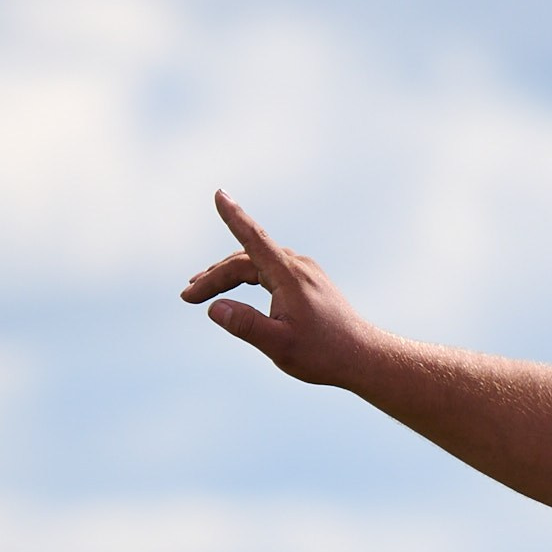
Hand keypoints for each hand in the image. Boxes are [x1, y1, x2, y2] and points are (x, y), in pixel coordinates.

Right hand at [180, 191, 379, 387]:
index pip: (254, 239)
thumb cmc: (325, 354)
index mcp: (289, 276)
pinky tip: (235, 289)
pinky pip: (269, 270)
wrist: (364, 357)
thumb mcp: (280, 345)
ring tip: (201, 291)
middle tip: (188, 296)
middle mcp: (298, 267)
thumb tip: (214, 308)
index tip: (219, 194)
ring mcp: (305, 272)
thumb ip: (246, 326)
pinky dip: (247, 277)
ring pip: (256, 264)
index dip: (234, 217)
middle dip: (214, 276)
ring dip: (228, 275)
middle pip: (245, 259)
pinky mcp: (309, 282)